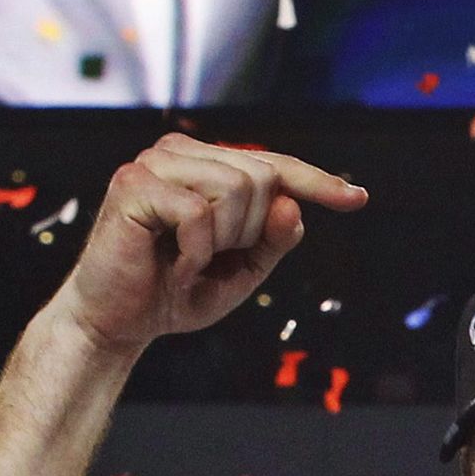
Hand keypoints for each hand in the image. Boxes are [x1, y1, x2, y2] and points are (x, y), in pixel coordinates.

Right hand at [57, 134, 368, 355]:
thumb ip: (274, 240)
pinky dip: (196, 252)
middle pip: (263, 178)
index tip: (358, 199)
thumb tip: (295, 207)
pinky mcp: (133, 184)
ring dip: (222, 241)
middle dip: (250, 232)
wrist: (116, 322)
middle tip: (208, 259)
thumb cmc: (174, 292)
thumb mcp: (242, 270)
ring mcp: (154, 163)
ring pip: (237, 190)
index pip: (274, 166)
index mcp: (206, 164)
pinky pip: (200, 214)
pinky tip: (172, 264)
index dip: (317, 182)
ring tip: (188, 260)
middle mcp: (180, 153)